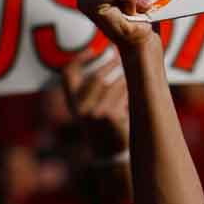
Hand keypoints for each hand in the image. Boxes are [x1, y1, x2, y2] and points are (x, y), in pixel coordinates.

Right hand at [62, 45, 129, 159]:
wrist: (108, 152)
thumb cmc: (102, 125)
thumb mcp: (89, 108)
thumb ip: (93, 87)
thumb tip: (113, 54)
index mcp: (72, 103)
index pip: (68, 74)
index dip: (79, 60)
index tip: (93, 51)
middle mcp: (79, 108)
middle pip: (96, 77)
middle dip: (111, 64)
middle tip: (121, 58)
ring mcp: (93, 113)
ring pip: (115, 84)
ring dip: (126, 78)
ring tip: (133, 77)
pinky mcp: (109, 116)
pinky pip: (125, 95)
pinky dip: (132, 93)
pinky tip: (135, 96)